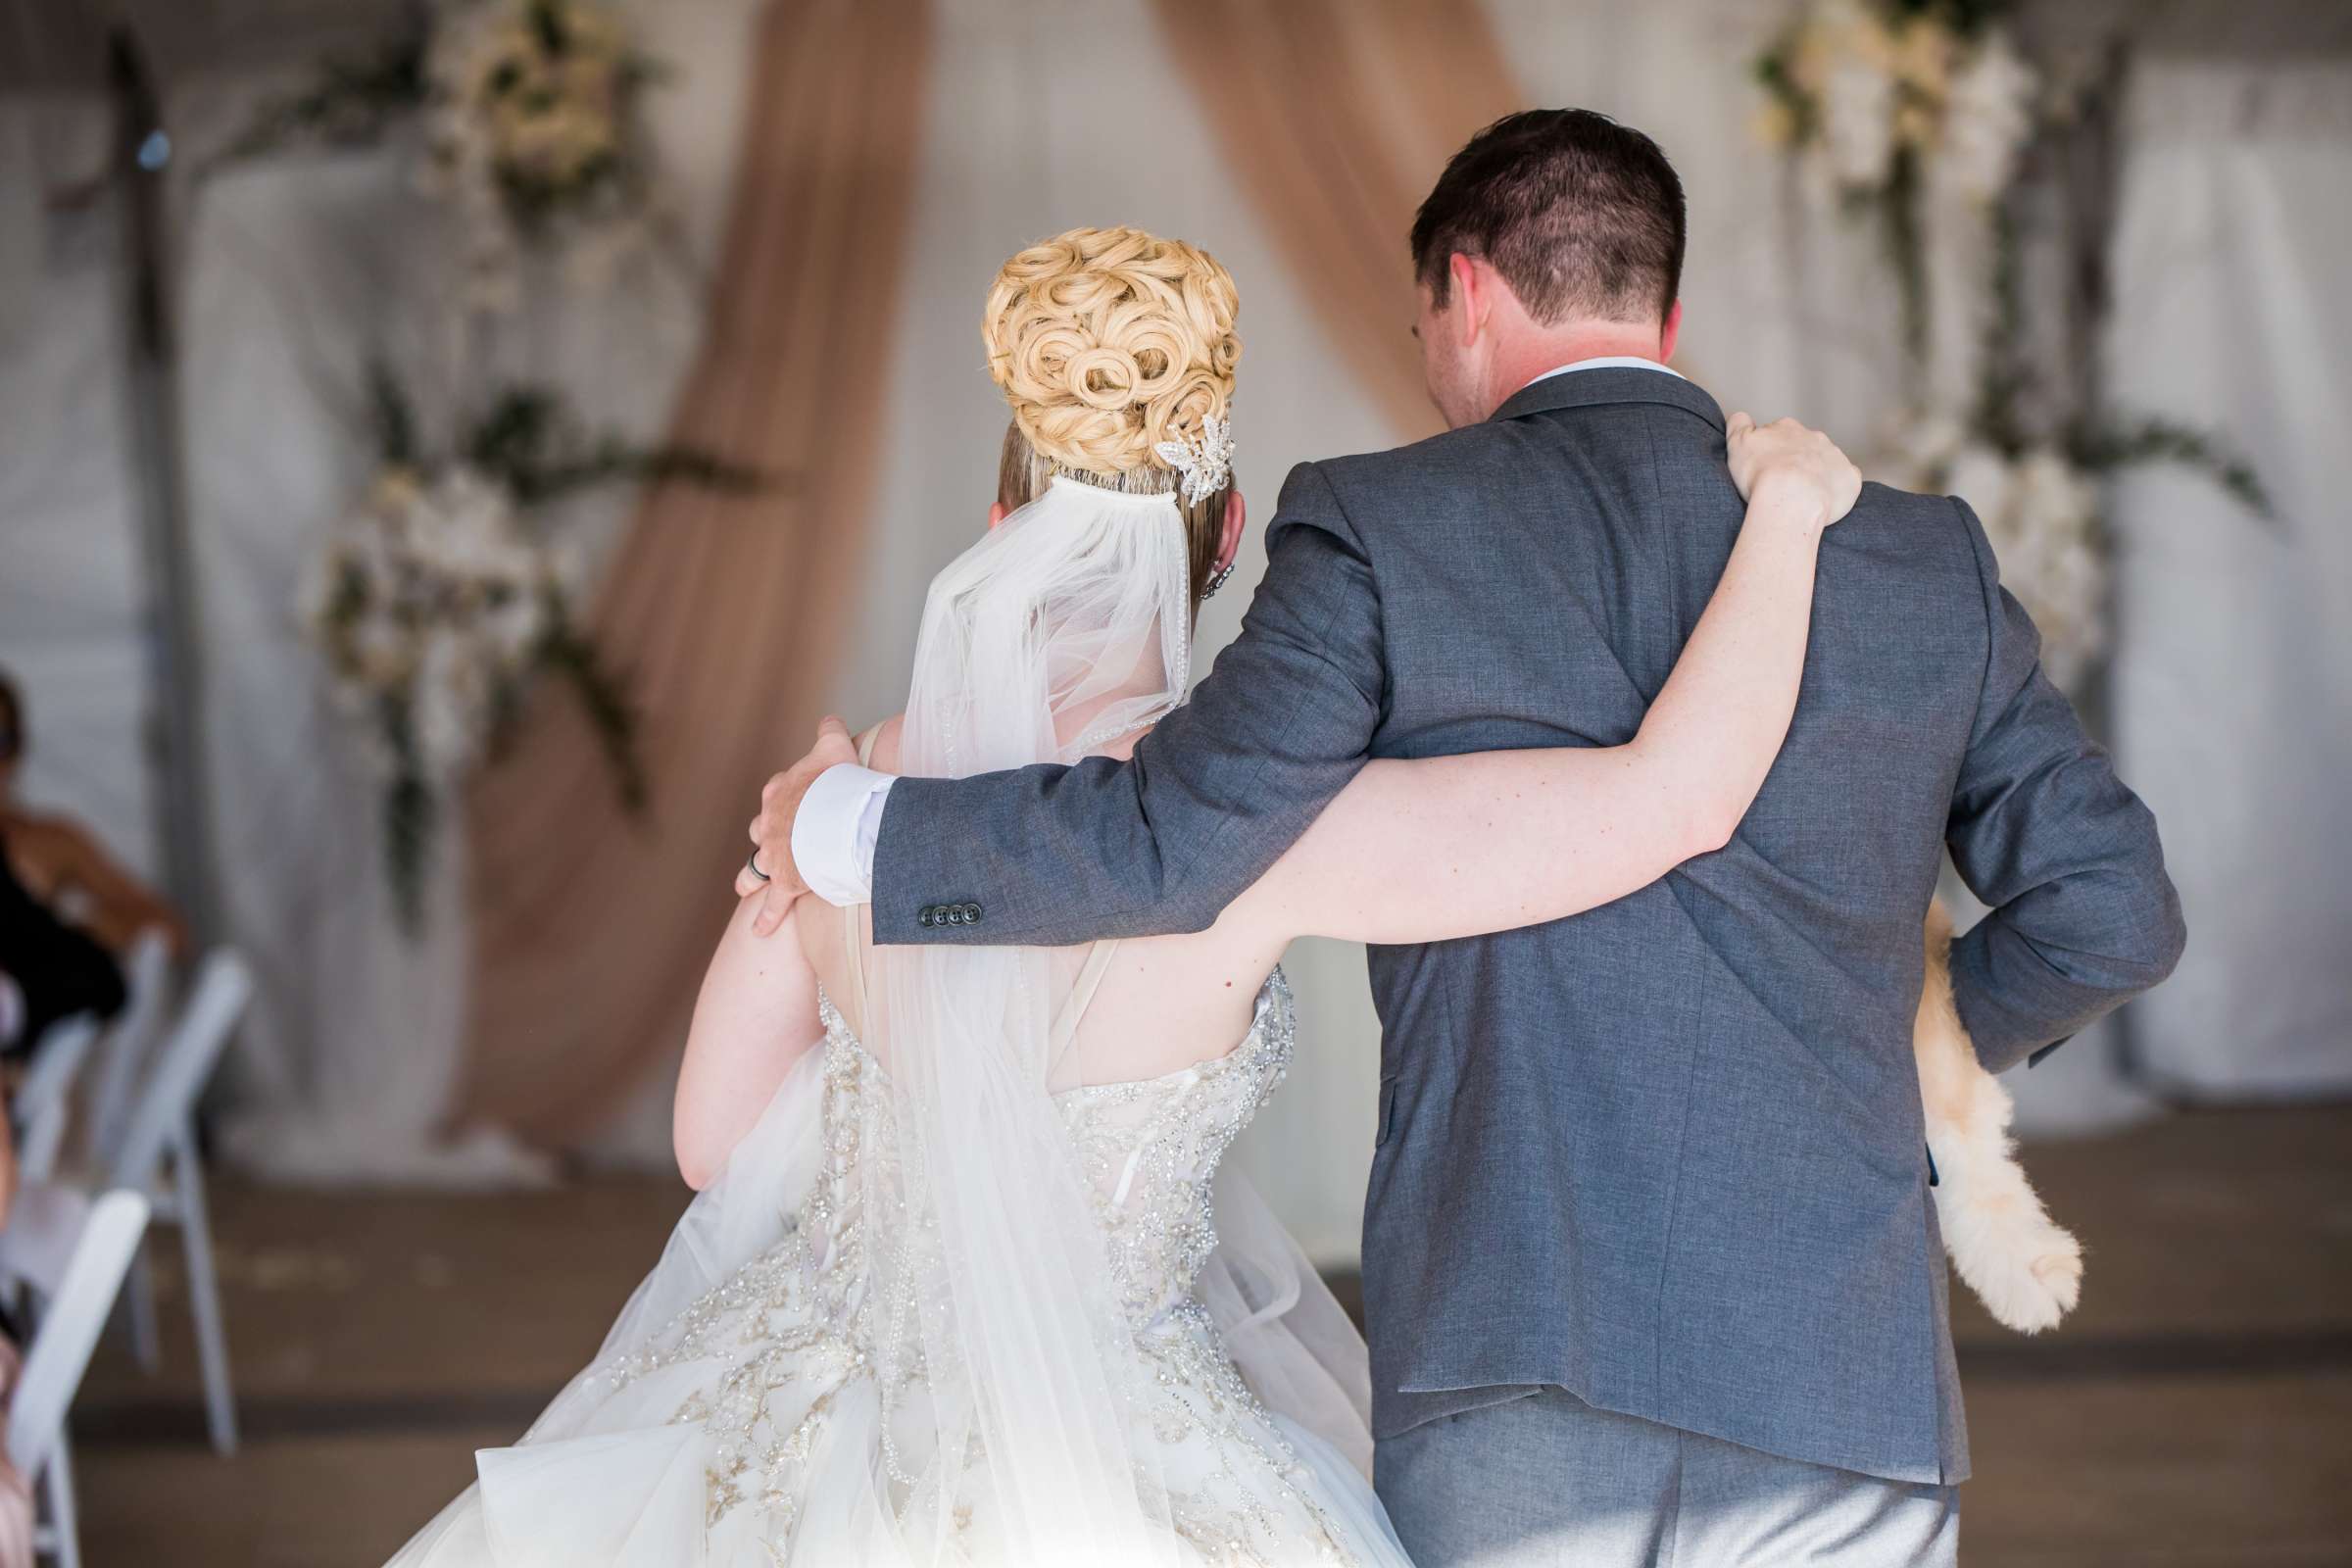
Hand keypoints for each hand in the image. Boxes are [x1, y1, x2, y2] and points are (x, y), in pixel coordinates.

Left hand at [738, 715, 858, 934]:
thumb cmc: (838, 781)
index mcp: (781, 792)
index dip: (787, 798)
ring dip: (750, 877)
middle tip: (770, 843)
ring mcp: (776, 854)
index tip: (797, 801)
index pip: (777, 793)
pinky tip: (759, 932)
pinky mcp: (785, 883)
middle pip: (760, 829)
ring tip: (743, 887)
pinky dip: (767, 919)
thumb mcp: (835, 746)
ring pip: (755, 866)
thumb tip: (829, 719)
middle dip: (764, 836)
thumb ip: (830, 731)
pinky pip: (773, 905)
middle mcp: (771, 822)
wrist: (838, 817)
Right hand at [1725, 412, 1862, 530]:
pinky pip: (1846, 479)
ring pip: (1826, 461)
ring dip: (1817, 473)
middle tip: (1783, 483)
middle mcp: (1814, 437)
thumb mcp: (1737, 443)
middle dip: (1797, 460)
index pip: (1779, 433)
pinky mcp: (1850, 477)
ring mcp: (1835, 456)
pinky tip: (1825, 500)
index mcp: (1787, 428)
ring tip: (1802, 496)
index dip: (1771, 450)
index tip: (1765, 467)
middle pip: (1805, 446)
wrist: (1792, 498)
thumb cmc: (1761, 474)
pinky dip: (1838, 487)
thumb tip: (1742, 417)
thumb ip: (1738, 425)